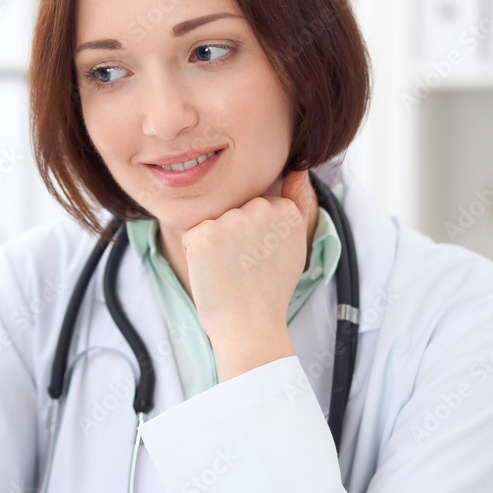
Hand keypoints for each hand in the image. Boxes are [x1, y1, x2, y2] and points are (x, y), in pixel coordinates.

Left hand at [181, 168, 312, 380]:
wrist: (250, 326)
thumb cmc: (269, 289)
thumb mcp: (295, 244)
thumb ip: (297, 201)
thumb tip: (298, 166)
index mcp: (285, 210)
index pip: (256, 206)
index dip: (253, 235)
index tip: (262, 258)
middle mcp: (261, 209)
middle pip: (234, 210)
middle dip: (233, 236)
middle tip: (245, 267)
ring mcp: (231, 220)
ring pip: (213, 221)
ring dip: (215, 244)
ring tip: (231, 271)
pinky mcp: (204, 233)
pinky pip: (194, 234)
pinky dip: (197, 254)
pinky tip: (213, 272)